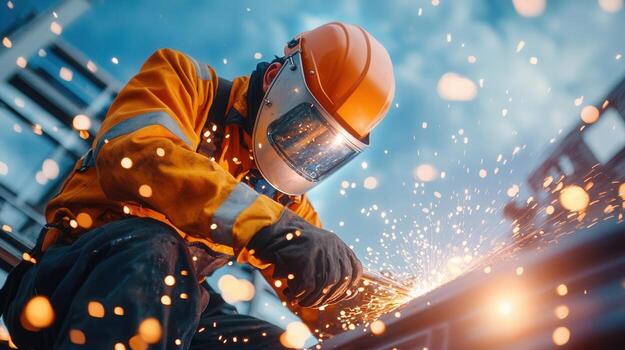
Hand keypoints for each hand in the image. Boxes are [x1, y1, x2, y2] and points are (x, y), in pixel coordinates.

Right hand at [247, 210, 361, 307]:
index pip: (355, 269)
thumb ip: (330, 266)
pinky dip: (300, 294)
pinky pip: (308, 284)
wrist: (270, 231)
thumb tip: (348, 293)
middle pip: (341, 280)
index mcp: (337, 243)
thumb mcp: (315, 251)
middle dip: (329, 297)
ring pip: (326, 285)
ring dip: (314, 299)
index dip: (350, 286)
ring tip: (302, 302)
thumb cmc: (291, 246)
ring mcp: (319, 249)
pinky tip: (291, 295)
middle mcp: (332, 244)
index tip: (339, 296)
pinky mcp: (304, 256)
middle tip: (313, 303)